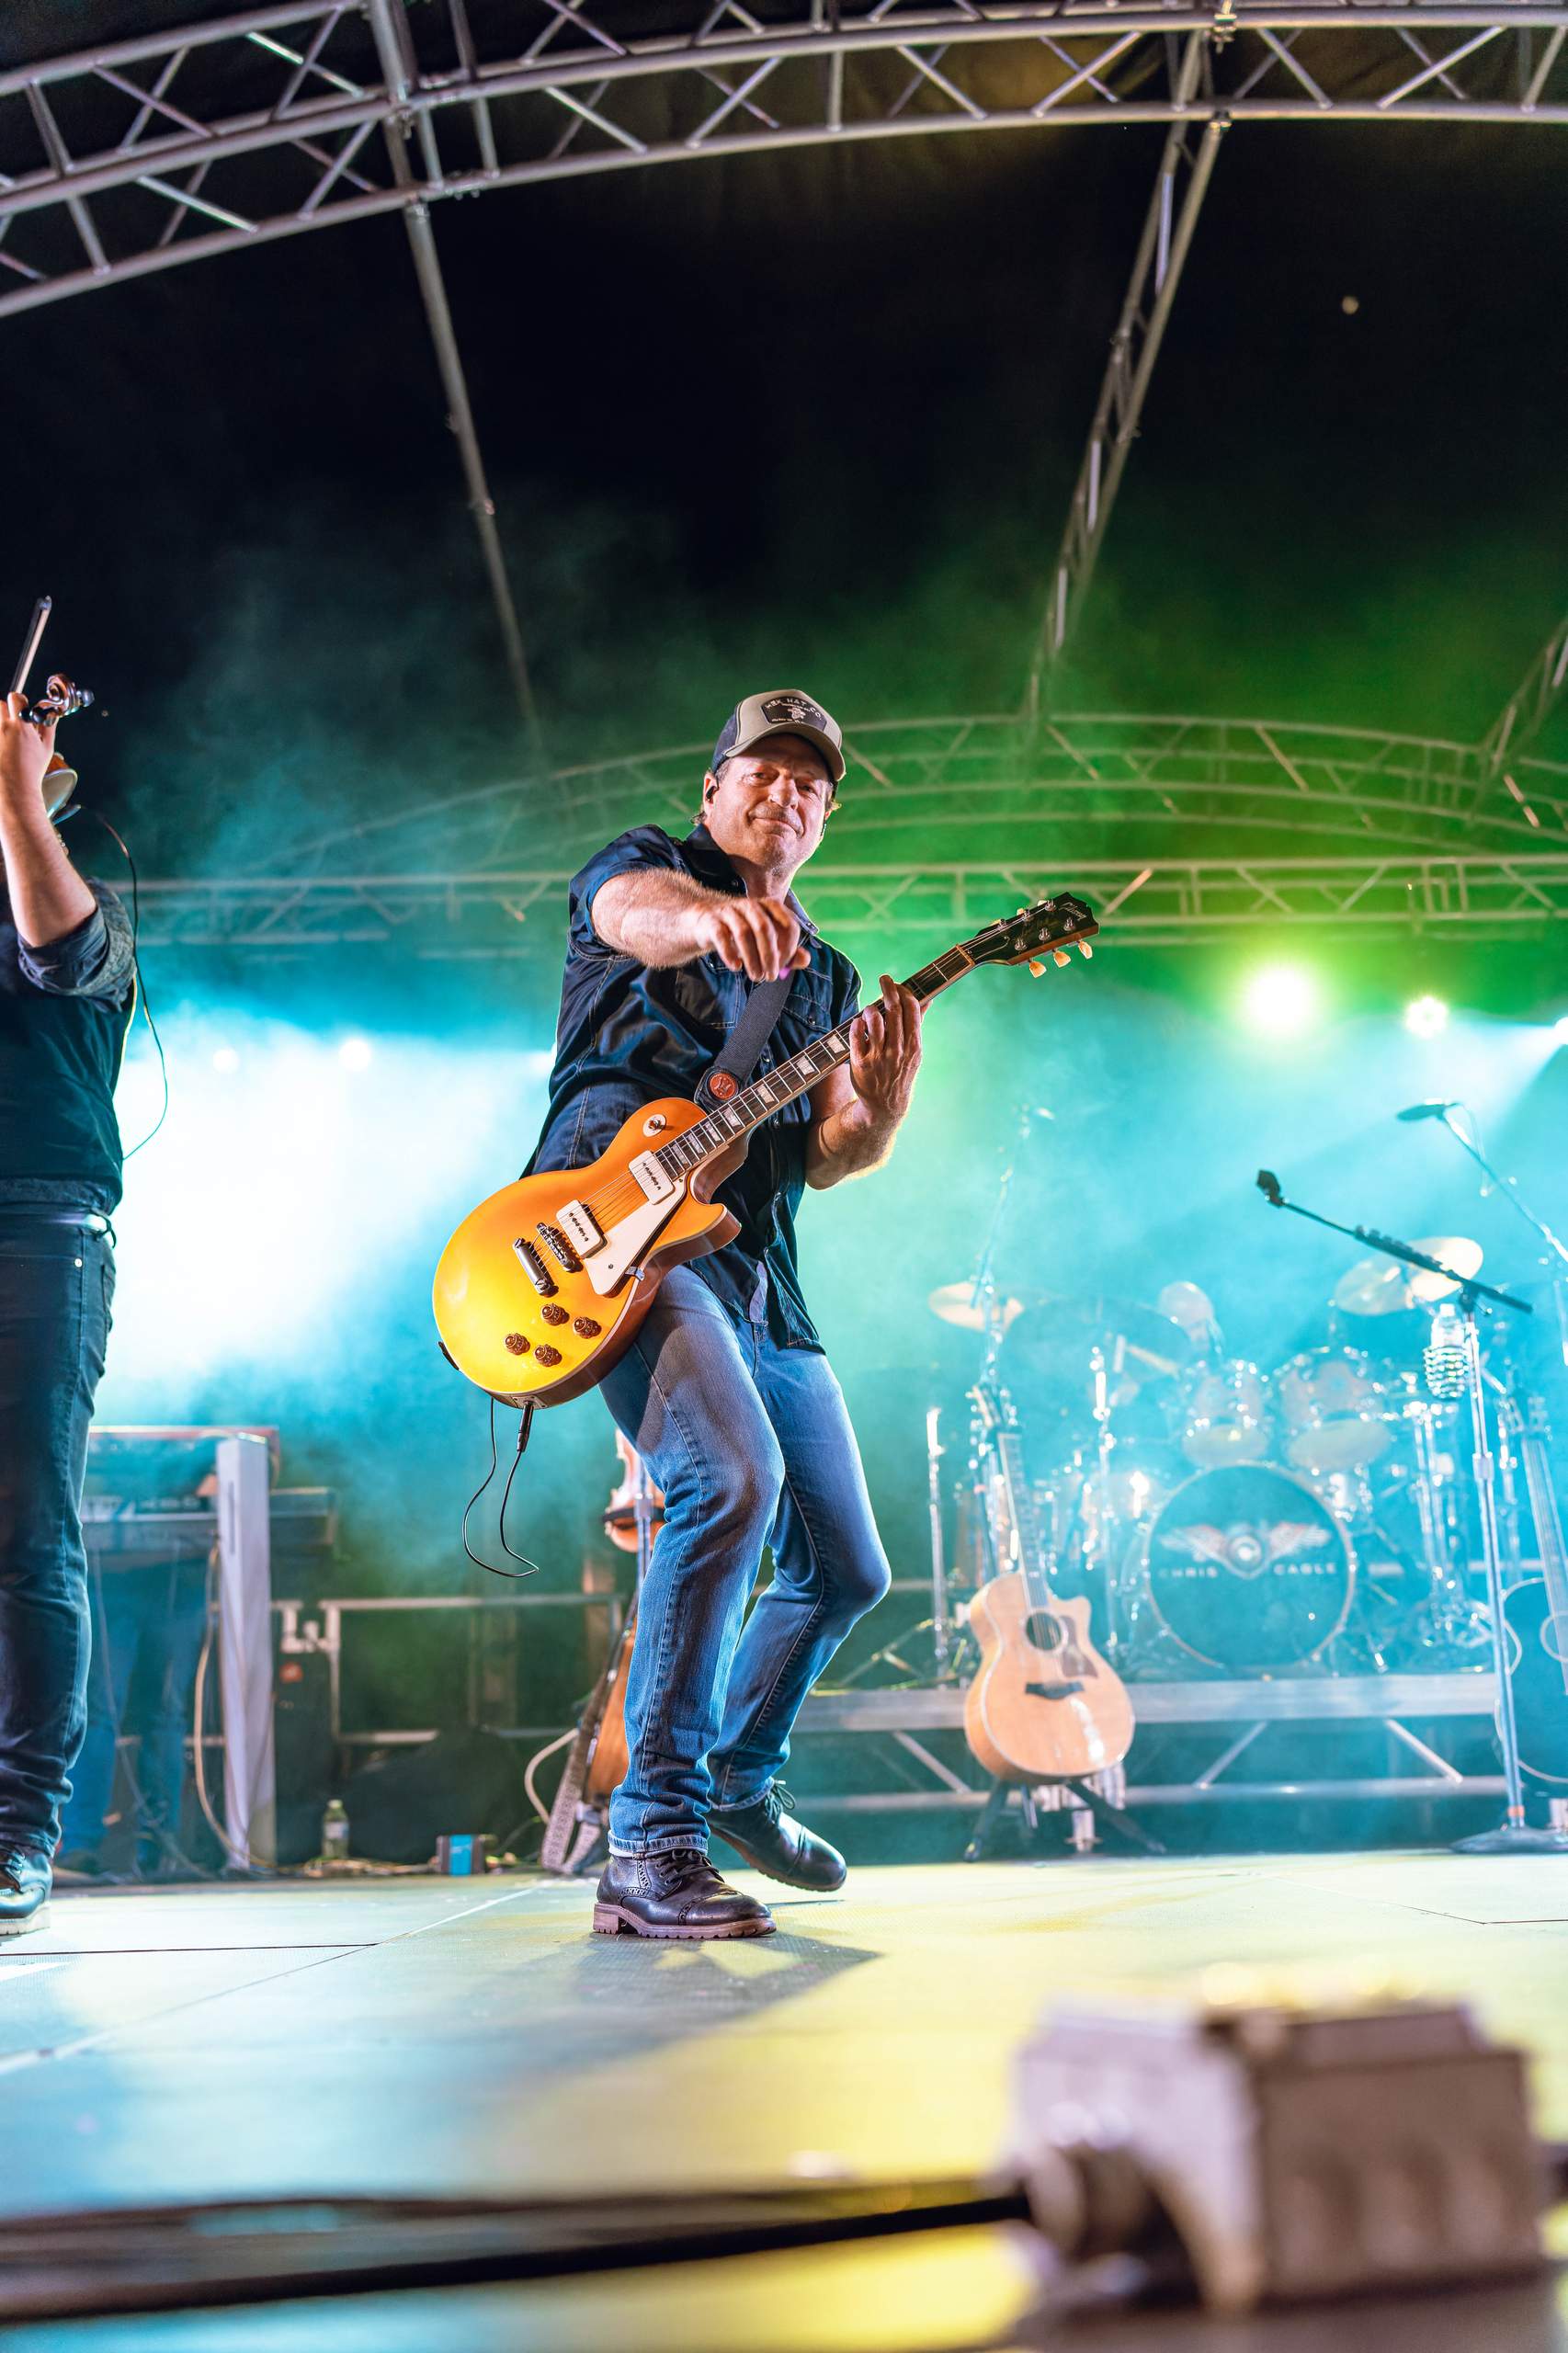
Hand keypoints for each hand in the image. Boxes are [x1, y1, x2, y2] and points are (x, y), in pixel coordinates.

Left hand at [0, 692, 56, 809]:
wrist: (15, 788)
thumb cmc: (31, 771)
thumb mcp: (46, 748)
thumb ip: (49, 728)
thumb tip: (52, 715)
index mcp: (21, 727)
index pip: (16, 698)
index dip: (20, 701)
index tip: (23, 708)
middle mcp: (4, 728)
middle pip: (0, 704)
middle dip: (7, 709)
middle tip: (13, 721)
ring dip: (1, 721)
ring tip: (7, 734)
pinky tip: (4, 745)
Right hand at [697, 895, 811, 981]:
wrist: (704, 921)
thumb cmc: (740, 932)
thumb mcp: (765, 940)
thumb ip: (787, 951)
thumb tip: (806, 960)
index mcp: (768, 906)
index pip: (788, 924)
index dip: (789, 948)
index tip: (784, 965)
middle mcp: (749, 905)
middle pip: (764, 928)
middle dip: (770, 955)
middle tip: (770, 977)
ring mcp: (729, 912)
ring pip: (743, 933)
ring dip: (751, 958)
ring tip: (756, 977)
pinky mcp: (711, 921)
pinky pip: (721, 936)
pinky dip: (729, 953)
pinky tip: (736, 967)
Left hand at [848, 975, 922, 1123]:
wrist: (884, 1105)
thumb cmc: (900, 1073)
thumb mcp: (914, 1052)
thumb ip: (917, 1025)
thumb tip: (927, 999)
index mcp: (914, 1046)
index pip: (912, 1010)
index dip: (905, 992)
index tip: (899, 984)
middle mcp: (897, 1051)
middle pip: (894, 1011)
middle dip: (888, 989)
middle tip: (884, 979)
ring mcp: (878, 1057)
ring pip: (874, 1021)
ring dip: (872, 1008)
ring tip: (871, 1009)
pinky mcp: (860, 1062)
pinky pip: (857, 1035)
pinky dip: (857, 1023)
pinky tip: (860, 1022)